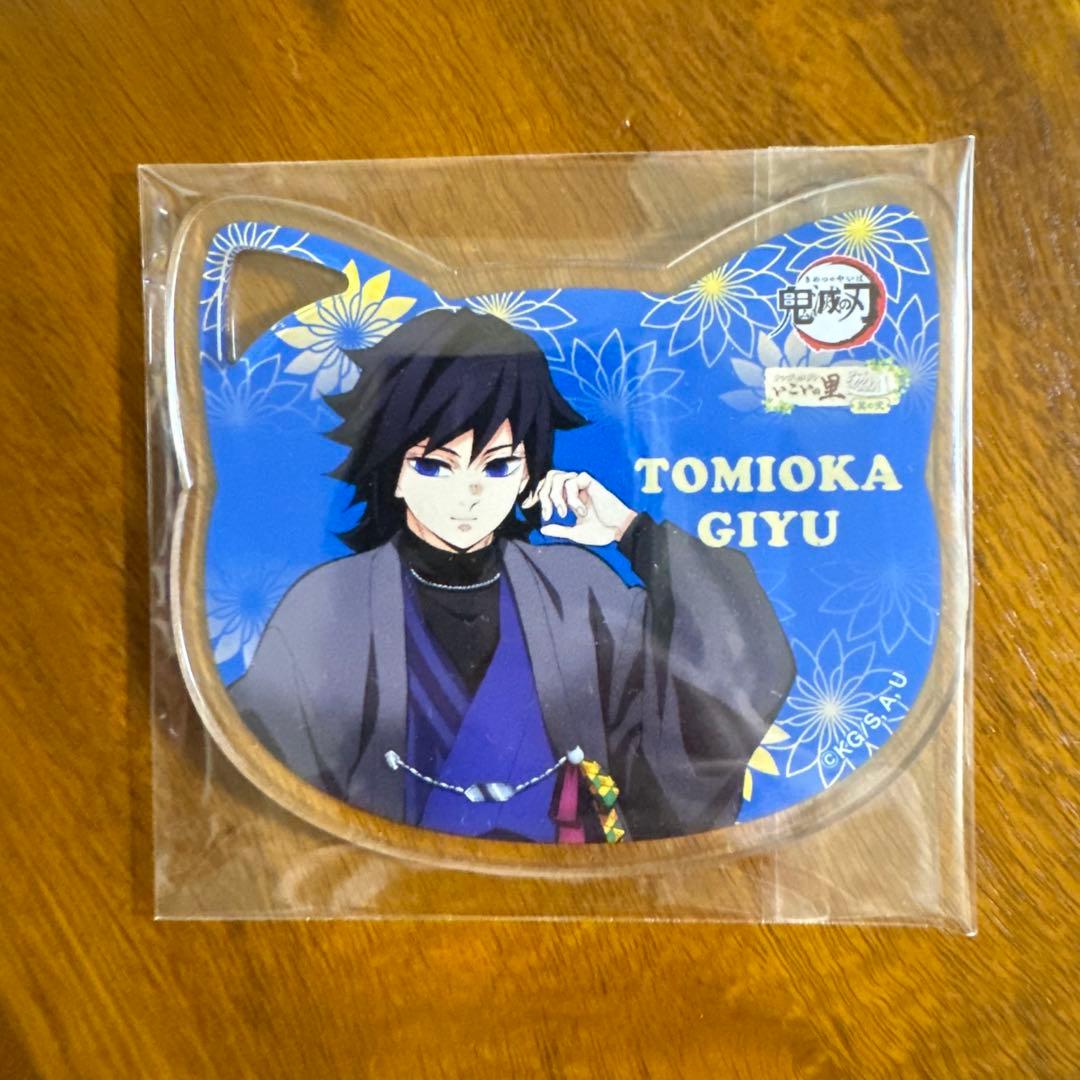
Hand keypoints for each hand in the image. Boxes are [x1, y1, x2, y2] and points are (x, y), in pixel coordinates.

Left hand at [522, 470, 636, 546]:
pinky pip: (572, 481)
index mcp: (570, 498)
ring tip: (565, 513)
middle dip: (544, 495)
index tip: (542, 513)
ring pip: (558, 478)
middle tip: (548, 513)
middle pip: (550, 478)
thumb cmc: (601, 531)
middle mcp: (574, 489)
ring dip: (557, 497)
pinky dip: (572, 497)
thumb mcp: (575, 533)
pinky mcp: (590, 482)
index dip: (540, 495)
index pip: (549, 487)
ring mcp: (582, 484)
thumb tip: (543, 529)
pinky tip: (581, 510)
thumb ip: (559, 530)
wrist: (617, 530)